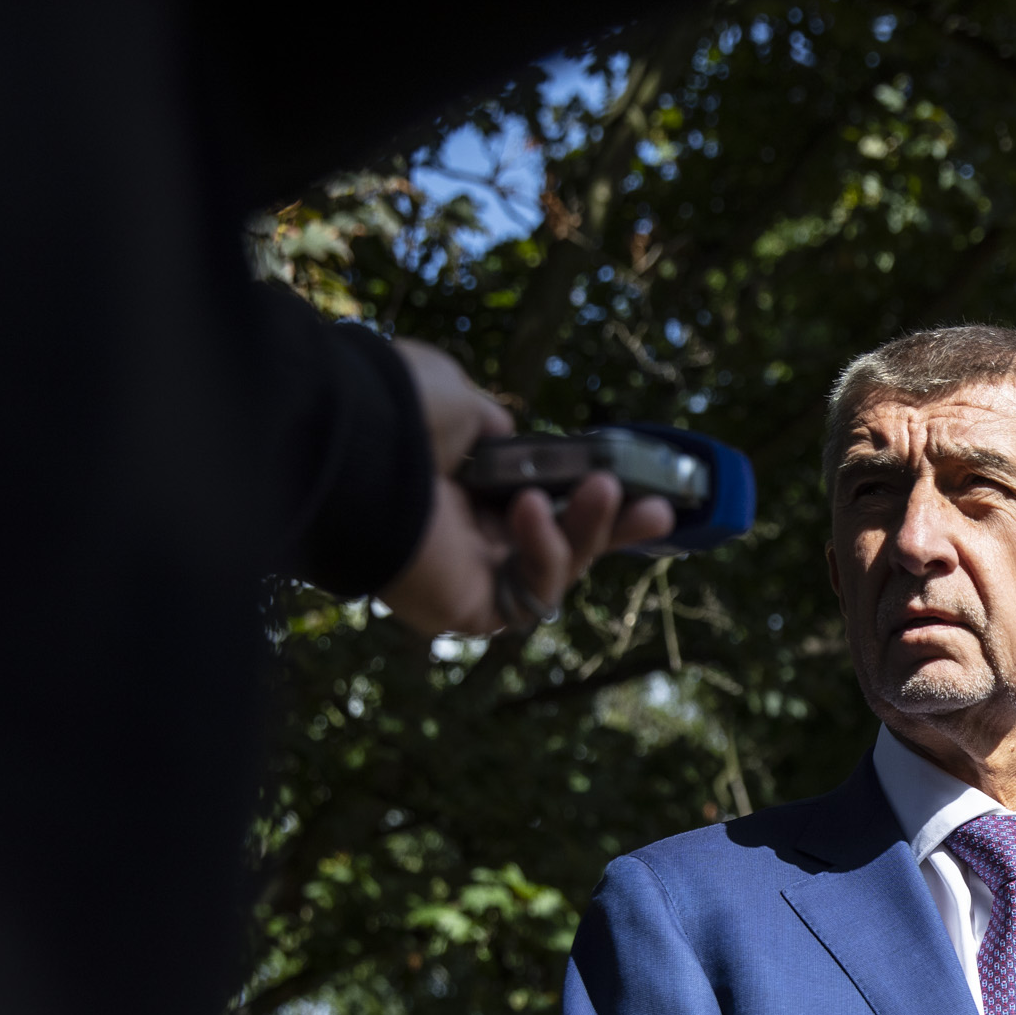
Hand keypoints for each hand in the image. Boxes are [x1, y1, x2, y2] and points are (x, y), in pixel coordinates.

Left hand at [377, 341, 674, 638]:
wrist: (353, 448)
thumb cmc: (397, 415)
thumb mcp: (459, 402)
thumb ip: (494, 426)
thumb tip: (513, 439)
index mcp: (460, 490)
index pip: (538, 503)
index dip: (587, 497)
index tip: (634, 482)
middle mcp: (463, 539)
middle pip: (559, 546)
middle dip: (612, 527)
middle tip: (662, 508)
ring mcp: (467, 579)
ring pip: (556, 570)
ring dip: (589, 530)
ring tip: (606, 491)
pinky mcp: (468, 611)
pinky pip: (530, 592)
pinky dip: (543, 550)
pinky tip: (529, 510)